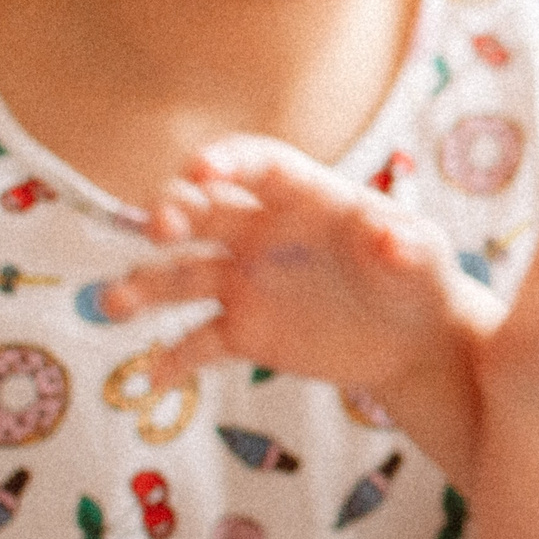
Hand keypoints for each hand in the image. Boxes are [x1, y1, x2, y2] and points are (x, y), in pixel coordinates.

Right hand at [102, 137, 504, 469]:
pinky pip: (198, 342)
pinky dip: (173, 359)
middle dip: (174, 210)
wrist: (416, 341)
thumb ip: (405, 244)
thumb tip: (389, 235)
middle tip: (158, 227)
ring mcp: (246, 281)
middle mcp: (261, 232)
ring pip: (182, 275)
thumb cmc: (422, 280)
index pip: (257, 166)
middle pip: (203, 210)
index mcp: (304, 197)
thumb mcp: (423, 258)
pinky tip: (151, 378)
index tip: (201, 169)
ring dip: (144, 285)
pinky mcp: (245, 330)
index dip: (226, 161)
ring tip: (115, 304)